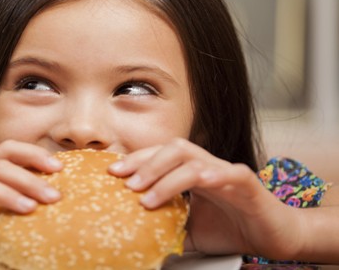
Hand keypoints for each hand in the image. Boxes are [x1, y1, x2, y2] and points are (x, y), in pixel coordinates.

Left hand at [108, 138, 300, 258]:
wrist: (275, 237)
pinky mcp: (248, 184)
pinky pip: (230, 173)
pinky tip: (198, 183)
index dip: (136, 160)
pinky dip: (213, 175)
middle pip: (173, 150)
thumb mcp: (189, 230)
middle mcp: (208, 167)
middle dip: (145, 163)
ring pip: (194, 161)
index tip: (112, 172)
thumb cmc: (233, 229)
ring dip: (166, 177)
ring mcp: (227, 173)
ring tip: (146, 196)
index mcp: (192, 172)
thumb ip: (166, 226)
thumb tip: (135, 236)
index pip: (160, 155)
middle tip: (124, 182)